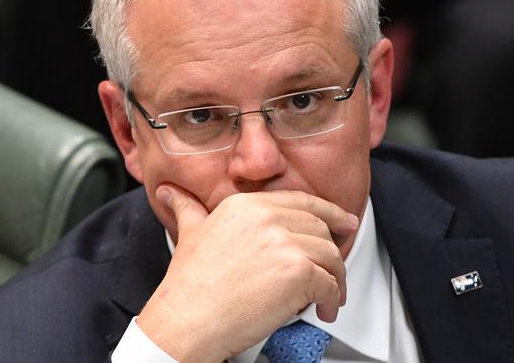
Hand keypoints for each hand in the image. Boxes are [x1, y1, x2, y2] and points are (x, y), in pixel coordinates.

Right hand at [136, 185, 358, 362]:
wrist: (185, 320)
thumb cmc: (188, 285)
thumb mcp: (189, 233)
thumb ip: (187, 208)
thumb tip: (169, 192)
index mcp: (247, 204)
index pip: (302, 201)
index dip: (330, 212)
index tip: (345, 221)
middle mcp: (267, 217)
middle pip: (321, 228)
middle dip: (333, 251)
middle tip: (335, 270)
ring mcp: (284, 243)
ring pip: (330, 256)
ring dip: (336, 280)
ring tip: (330, 297)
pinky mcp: (297, 272)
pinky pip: (330, 284)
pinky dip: (333, 300)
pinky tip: (324, 310)